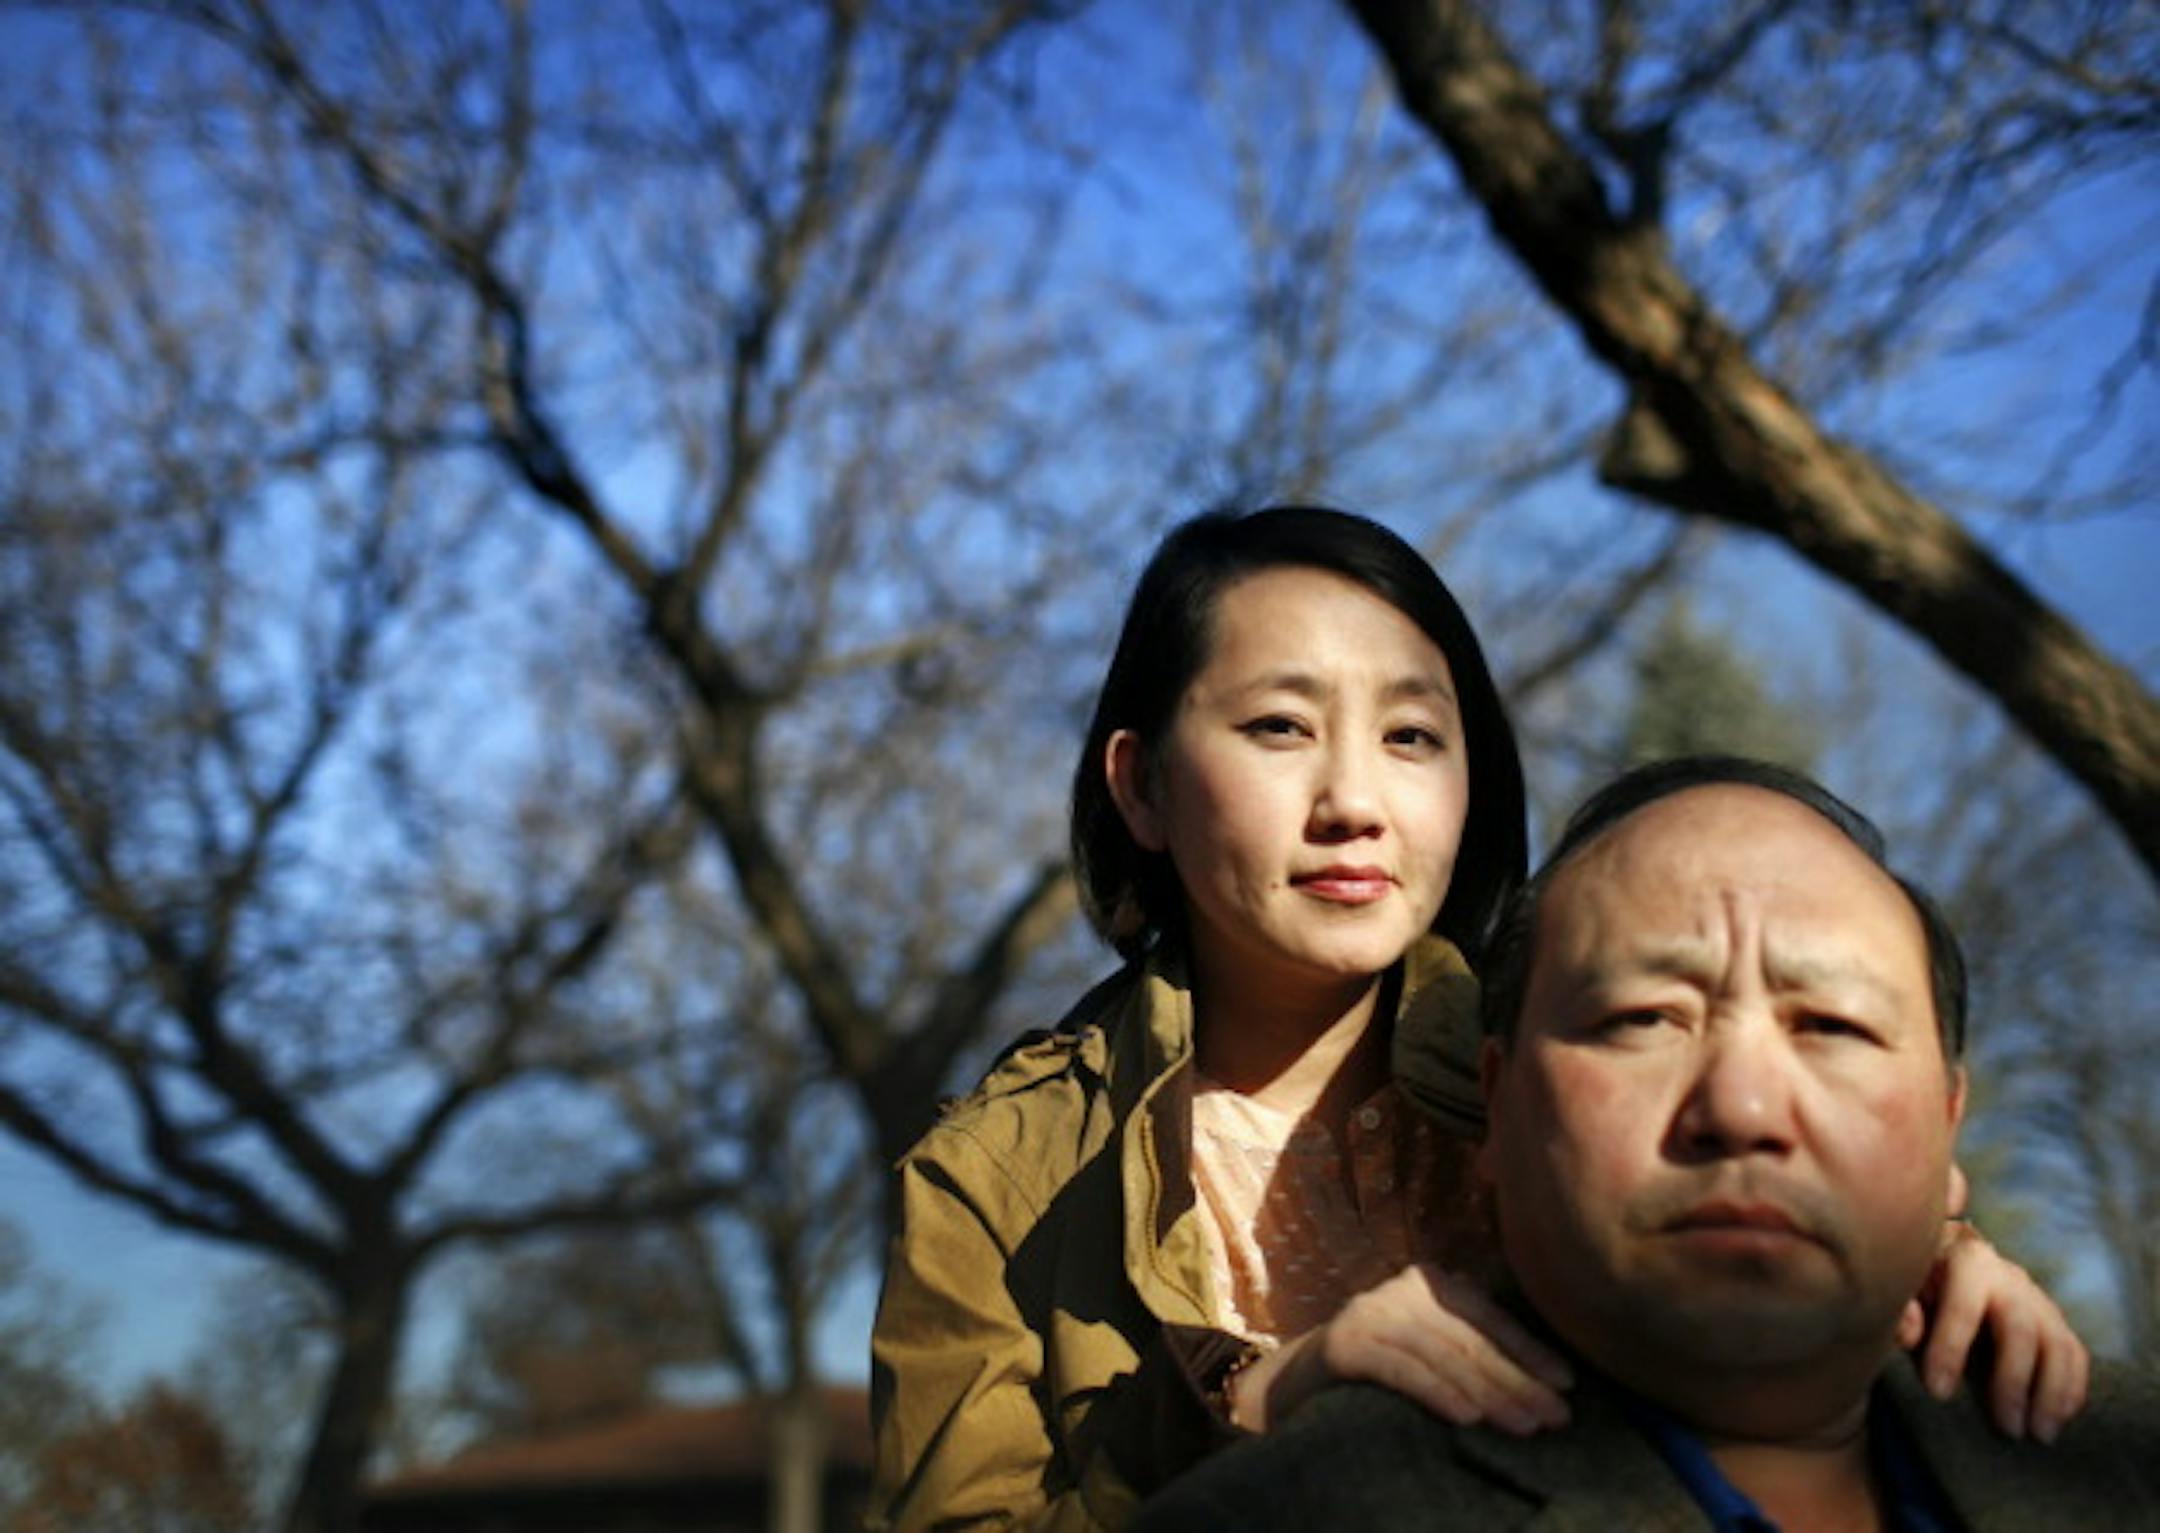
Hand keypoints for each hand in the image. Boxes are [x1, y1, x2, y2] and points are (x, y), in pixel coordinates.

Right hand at [1230, 1263, 1571, 1435]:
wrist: (1300, 1381)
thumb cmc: (1383, 1369)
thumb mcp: (1429, 1346)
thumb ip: (1468, 1344)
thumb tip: (1546, 1379)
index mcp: (1430, 1284)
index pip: (1489, 1318)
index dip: (1530, 1351)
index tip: (1568, 1386)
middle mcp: (1401, 1289)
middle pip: (1470, 1339)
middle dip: (1518, 1381)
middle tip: (1555, 1418)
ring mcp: (1371, 1311)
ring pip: (1442, 1354)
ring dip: (1487, 1393)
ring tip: (1522, 1426)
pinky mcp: (1345, 1342)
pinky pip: (1402, 1369)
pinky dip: (1437, 1393)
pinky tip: (1466, 1418)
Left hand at [1898, 1218, 2088, 1441]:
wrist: (1941, 1268)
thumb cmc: (1915, 1290)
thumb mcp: (1897, 1293)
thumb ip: (1899, 1312)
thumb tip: (1908, 1333)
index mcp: (1963, 1261)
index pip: (1962, 1306)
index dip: (1950, 1350)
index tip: (1937, 1394)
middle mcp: (2007, 1276)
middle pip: (2021, 1328)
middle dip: (2013, 1382)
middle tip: (2006, 1429)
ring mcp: (2037, 1298)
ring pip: (2058, 1345)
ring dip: (2052, 1394)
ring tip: (2039, 1436)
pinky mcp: (2055, 1321)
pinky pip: (2073, 1355)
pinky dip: (2070, 1389)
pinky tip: (2057, 1420)